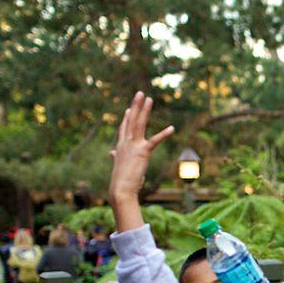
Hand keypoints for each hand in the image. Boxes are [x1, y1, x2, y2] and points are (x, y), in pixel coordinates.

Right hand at [108, 92, 174, 231]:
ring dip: (145, 110)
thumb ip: (116, 157)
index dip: (127, 118)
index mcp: (120, 146)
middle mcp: (125, 143)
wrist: (120, 189)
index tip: (130, 108)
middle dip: (136, 106)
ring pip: (139, 124)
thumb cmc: (120, 180)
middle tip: (140, 93)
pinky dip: (164, 134)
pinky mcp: (142, 152)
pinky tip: (172, 128)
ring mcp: (133, 146)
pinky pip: (155, 140)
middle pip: (131, 120)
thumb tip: (111, 153)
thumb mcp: (118, 165)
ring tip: (149, 98)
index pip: (124, 128)